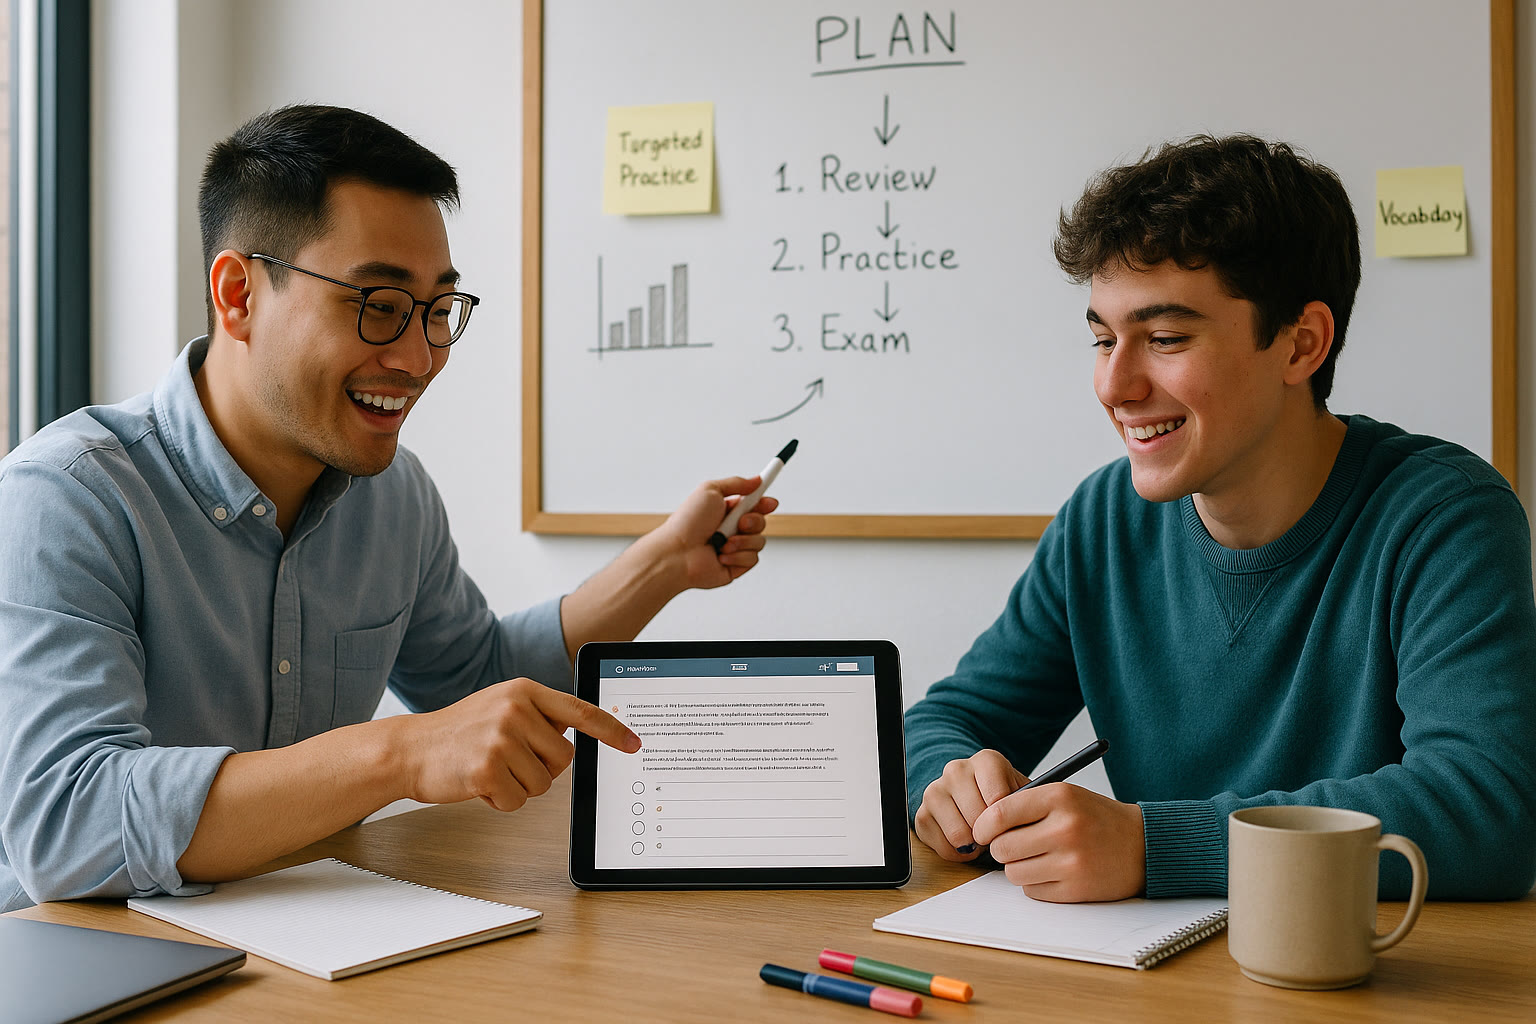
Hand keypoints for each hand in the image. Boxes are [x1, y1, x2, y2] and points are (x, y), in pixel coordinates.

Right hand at [397, 677, 640, 811]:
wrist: (409, 749)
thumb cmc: (459, 733)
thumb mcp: (501, 707)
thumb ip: (538, 715)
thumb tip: (576, 735)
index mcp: (524, 690)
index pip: (580, 711)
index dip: (611, 730)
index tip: (633, 744)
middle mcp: (515, 709)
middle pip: (565, 759)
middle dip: (542, 769)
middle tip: (509, 762)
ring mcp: (501, 737)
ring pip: (543, 783)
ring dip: (520, 787)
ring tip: (490, 769)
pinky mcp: (487, 768)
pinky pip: (518, 800)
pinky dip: (501, 801)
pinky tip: (478, 783)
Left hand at [648, 475, 779, 589]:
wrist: (677, 553)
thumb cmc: (687, 522)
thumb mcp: (710, 490)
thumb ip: (736, 483)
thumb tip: (757, 480)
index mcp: (727, 510)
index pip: (754, 505)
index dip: (765, 503)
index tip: (771, 501)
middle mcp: (732, 529)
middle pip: (761, 522)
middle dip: (754, 521)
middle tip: (740, 522)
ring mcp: (735, 549)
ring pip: (759, 542)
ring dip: (743, 541)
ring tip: (722, 543)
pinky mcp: (735, 566)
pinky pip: (752, 559)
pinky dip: (738, 556)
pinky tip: (720, 556)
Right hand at [913, 749, 1028, 860]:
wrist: (973, 794)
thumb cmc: (1002, 799)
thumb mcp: (1023, 795)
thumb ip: (1029, 805)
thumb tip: (1030, 825)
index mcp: (986, 761)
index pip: (998, 799)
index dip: (1008, 820)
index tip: (1012, 823)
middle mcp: (956, 769)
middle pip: (978, 818)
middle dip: (990, 834)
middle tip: (996, 833)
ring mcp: (935, 790)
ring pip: (959, 834)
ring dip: (973, 845)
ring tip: (980, 836)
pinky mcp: (921, 814)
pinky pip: (944, 847)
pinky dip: (958, 854)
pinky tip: (965, 842)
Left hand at [971, 784, 1145, 902]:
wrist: (1142, 845)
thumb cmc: (1095, 818)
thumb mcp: (1065, 796)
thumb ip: (1025, 804)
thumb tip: (983, 825)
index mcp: (1060, 797)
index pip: (999, 813)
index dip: (984, 825)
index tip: (982, 830)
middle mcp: (1065, 828)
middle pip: (1002, 847)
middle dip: (1001, 848)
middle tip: (1012, 844)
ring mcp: (1071, 861)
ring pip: (1014, 872)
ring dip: (1018, 867)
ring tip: (1037, 857)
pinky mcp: (1076, 889)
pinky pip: (1032, 891)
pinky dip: (1036, 884)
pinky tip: (1053, 871)